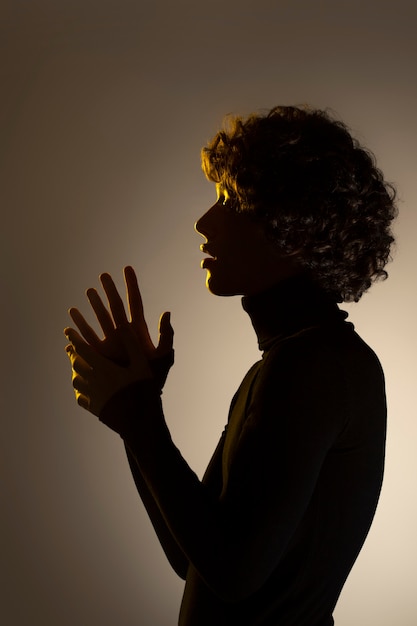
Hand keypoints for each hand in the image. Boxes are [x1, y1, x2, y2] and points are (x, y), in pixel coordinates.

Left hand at [65, 323, 152, 416]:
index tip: (67, 330)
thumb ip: (132, 344)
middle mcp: (93, 381)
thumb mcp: (142, 364)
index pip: (82, 349)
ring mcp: (91, 396)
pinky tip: (82, 388)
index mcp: (103, 368)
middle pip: (76, 364)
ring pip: (76, 380)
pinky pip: (80, 396)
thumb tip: (124, 324)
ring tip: (76, 365)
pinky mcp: (93, 408)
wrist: (140, 423)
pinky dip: (79, 389)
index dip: (73, 338)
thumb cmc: (144, 391)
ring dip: (74, 370)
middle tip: (71, 347)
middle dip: (72, 353)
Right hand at [67, 266, 173, 387]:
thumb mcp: (164, 356)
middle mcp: (123, 333)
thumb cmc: (155, 378)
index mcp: (138, 330)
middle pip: (115, 306)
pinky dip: (79, 332)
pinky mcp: (101, 355)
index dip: (131, 285)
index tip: (127, 268)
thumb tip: (166, 313)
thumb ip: (167, 335)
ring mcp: (111, 342)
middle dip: (109, 290)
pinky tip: (70, 325)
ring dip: (94, 306)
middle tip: (103, 275)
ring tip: (87, 292)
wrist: (141, 398)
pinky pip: (88, 340)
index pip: (134, 302)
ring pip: (100, 319)